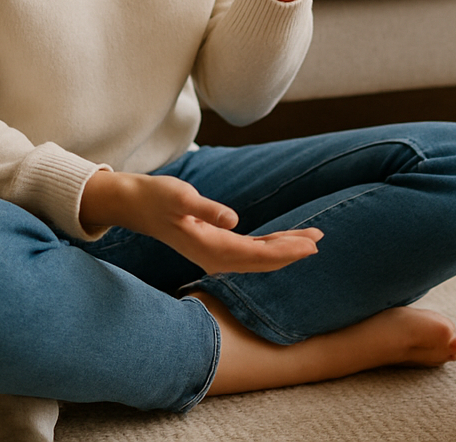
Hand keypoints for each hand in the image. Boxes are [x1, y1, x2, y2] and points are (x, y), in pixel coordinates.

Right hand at [81, 169, 321, 274]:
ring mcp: (215, 254)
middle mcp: (215, 257)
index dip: (286, 251)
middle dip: (292, 252)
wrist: (135, 205)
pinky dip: (270, 246)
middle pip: (262, 260)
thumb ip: (206, 209)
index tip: (310, 245)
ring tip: (312, 238)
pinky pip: (249, 250)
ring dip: (285, 249)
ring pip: (258, 256)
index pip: (257, 255)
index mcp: (210, 249)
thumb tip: (233, 221)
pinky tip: (285, 240)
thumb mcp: (179, 197)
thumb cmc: (157, 197)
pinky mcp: (215, 245)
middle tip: (320, 239)